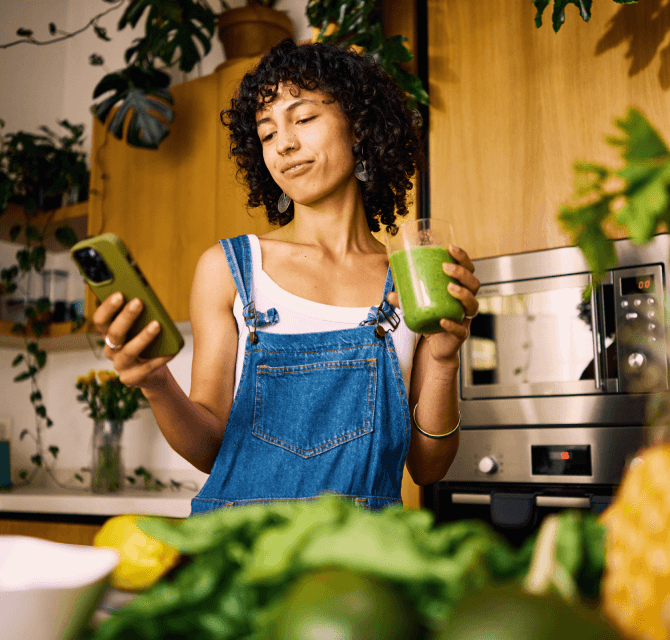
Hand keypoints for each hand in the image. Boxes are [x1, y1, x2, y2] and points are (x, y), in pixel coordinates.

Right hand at [92, 292, 174, 387]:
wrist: (154, 374)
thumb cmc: (148, 345)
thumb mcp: (142, 328)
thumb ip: (142, 315)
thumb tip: (149, 298)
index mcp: (109, 334)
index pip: (101, 320)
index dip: (107, 307)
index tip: (120, 294)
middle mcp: (111, 350)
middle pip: (114, 333)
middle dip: (126, 317)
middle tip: (139, 302)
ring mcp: (120, 366)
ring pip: (128, 351)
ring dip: (143, 337)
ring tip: (157, 325)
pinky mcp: (131, 379)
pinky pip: (146, 368)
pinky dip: (159, 359)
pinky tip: (171, 351)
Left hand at [386, 244, 479, 363]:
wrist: (435, 347)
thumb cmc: (431, 320)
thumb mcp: (417, 306)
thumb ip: (405, 300)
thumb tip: (390, 294)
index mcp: (459, 289)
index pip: (468, 269)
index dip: (462, 257)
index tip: (450, 248)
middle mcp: (466, 302)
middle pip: (474, 283)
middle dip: (462, 273)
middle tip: (446, 267)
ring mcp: (465, 318)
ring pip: (473, 304)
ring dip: (463, 294)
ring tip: (450, 288)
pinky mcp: (461, 335)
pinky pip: (460, 329)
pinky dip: (453, 325)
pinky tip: (443, 320)